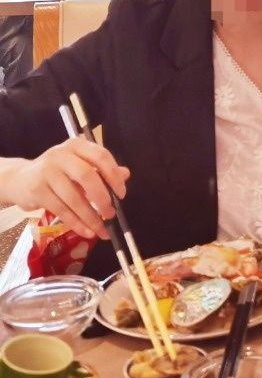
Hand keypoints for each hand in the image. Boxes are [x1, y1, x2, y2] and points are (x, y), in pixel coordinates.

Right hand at [3, 139, 129, 239]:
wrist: (20, 179)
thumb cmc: (55, 172)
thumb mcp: (78, 165)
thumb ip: (101, 169)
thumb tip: (125, 174)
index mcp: (76, 145)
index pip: (101, 156)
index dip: (114, 176)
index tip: (121, 194)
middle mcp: (61, 154)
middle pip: (87, 176)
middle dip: (102, 198)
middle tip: (111, 214)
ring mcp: (47, 172)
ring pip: (74, 198)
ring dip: (91, 217)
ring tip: (102, 230)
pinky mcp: (38, 190)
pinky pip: (62, 210)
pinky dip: (77, 223)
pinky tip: (87, 231)